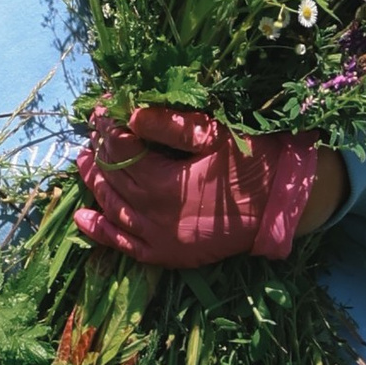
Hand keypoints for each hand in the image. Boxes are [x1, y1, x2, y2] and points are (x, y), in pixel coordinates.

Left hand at [74, 104, 324, 265]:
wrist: (282, 208)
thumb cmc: (253, 164)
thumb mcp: (213, 136)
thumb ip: (168, 126)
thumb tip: (129, 114)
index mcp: (164, 184)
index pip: (121, 150)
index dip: (107, 127)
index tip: (100, 109)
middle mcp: (154, 216)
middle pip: (113, 178)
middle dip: (99, 152)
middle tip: (91, 131)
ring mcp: (159, 240)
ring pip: (113, 209)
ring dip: (94, 184)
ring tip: (82, 162)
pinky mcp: (168, 255)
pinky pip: (126, 246)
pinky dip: (102, 233)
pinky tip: (83, 219)